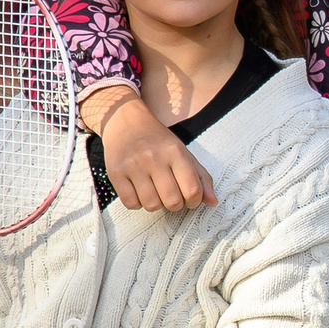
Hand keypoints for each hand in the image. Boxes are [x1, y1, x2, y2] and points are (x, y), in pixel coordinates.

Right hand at [84, 86, 215, 211]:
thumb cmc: (158, 141)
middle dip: (175, 204)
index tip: (189, 198)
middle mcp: (154, 158)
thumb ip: (201, 177)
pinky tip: (139, 191)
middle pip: (172, 201)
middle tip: (171, 195)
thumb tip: (213, 202)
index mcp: (175, 152)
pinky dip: (137, 203)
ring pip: (151, 205)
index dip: (194, 201)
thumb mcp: (184, 153)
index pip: (192, 190)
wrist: (126, 122)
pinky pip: (130, 203)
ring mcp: (133, 165)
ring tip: (154, 191)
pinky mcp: (115, 173)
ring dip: (155, 204)